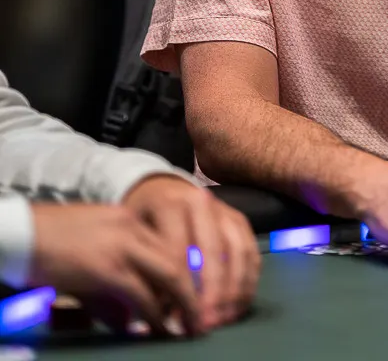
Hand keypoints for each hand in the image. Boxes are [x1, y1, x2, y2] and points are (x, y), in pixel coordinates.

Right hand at [29, 203, 201, 335]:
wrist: (22, 234)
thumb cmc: (51, 246)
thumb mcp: (91, 256)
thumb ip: (114, 284)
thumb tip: (128, 323)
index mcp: (131, 218)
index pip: (173, 243)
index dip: (189, 272)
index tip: (199, 294)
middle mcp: (133, 227)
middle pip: (180, 257)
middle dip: (197, 289)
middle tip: (204, 316)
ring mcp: (123, 245)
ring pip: (171, 274)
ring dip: (185, 303)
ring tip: (191, 326)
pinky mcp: (108, 268)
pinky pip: (144, 294)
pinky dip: (156, 315)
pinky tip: (160, 328)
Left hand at [122, 176, 259, 330]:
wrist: (161, 189)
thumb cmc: (146, 221)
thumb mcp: (136, 237)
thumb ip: (148, 269)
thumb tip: (161, 312)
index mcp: (169, 205)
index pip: (178, 251)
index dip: (178, 288)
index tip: (175, 318)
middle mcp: (201, 202)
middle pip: (212, 251)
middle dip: (211, 292)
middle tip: (205, 324)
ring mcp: (224, 209)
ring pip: (237, 251)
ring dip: (234, 290)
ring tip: (223, 319)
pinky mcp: (239, 219)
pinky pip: (251, 252)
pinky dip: (248, 281)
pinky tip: (238, 305)